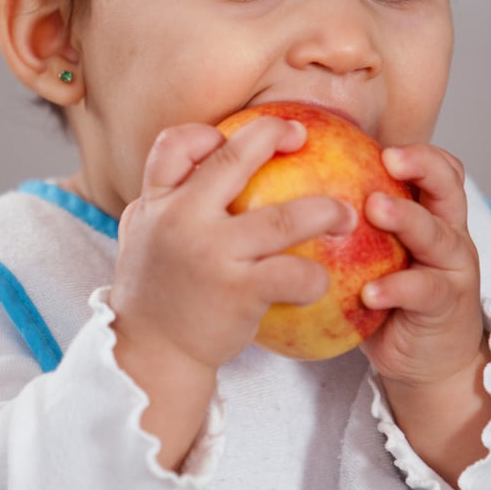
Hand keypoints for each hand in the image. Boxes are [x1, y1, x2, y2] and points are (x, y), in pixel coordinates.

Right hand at [109, 116, 351, 468]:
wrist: (151, 356)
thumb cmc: (156, 292)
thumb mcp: (143, 235)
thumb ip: (165, 199)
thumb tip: (201, 160)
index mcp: (156, 203)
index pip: (174, 144)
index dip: (208, 133)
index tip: (240, 138)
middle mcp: (181, 220)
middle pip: (233, 160)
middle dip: (273, 134)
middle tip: (303, 135)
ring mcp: (212, 255)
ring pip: (283, 219)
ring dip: (325, 211)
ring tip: (347, 213)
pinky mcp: (240, 292)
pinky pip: (294, 274)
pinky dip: (315, 276)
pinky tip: (322, 280)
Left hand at [359, 144, 490, 484]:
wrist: (425, 359)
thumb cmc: (388, 296)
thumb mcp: (371, 252)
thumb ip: (346, 220)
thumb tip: (278, 188)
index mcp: (431, 212)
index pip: (435, 168)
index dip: (414, 150)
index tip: (375, 141)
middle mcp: (448, 233)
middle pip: (448, 187)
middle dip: (422, 167)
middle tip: (388, 160)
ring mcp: (453, 269)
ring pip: (438, 235)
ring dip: (407, 218)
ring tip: (376, 209)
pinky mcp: (446, 306)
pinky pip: (423, 291)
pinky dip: (396, 288)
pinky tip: (369, 291)